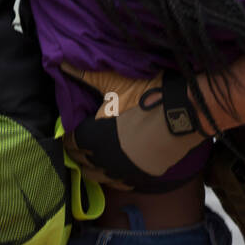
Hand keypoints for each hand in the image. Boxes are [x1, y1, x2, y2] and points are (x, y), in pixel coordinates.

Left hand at [60, 64, 206, 192]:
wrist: (185, 114)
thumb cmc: (148, 96)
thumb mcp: (115, 82)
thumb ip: (85, 75)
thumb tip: (60, 62)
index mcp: (91, 138)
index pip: (69, 143)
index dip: (69, 134)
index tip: (73, 127)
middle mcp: (102, 161)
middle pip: (80, 161)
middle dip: (79, 150)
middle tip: (84, 139)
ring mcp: (122, 173)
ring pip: (98, 176)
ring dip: (94, 165)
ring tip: (98, 153)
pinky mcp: (140, 178)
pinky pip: (119, 183)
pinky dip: (114, 175)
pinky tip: (117, 164)